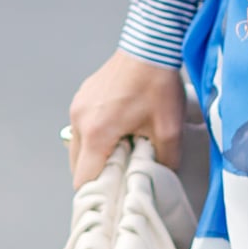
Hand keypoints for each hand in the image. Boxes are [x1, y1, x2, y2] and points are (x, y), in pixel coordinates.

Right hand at [66, 50, 186, 186]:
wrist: (150, 44)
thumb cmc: (158, 84)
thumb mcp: (169, 129)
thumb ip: (165, 161)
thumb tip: (160, 178)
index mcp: (97, 133)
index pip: (83, 180)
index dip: (97, 196)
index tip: (110, 203)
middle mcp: (80, 120)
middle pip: (78, 166)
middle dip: (98, 177)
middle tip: (121, 181)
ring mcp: (78, 106)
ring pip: (79, 147)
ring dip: (96, 157)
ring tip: (122, 156)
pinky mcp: (83, 97)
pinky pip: (83, 128)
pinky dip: (95, 138)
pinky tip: (118, 134)